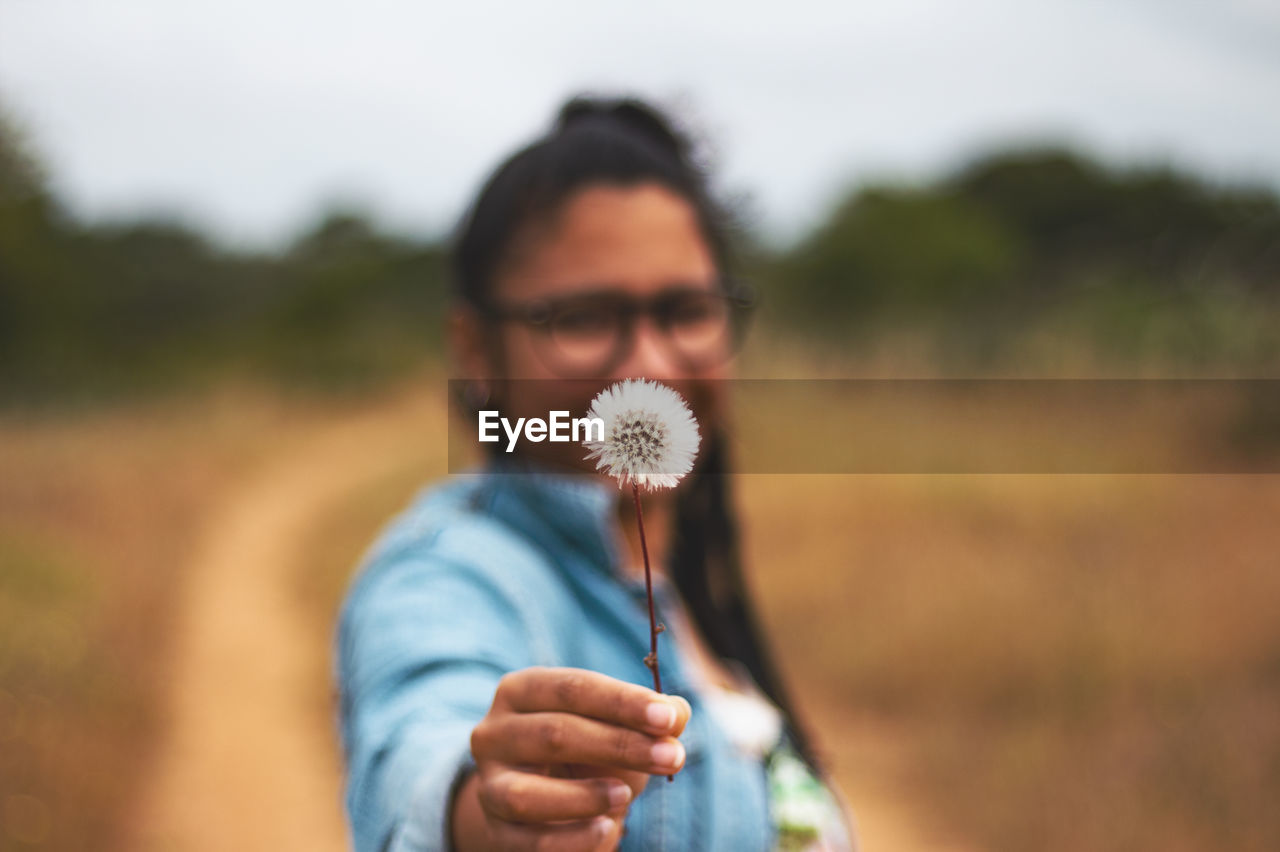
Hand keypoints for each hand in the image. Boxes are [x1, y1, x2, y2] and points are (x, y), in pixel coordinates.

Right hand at [450, 666, 691, 850]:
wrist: (543, 799)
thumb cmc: (587, 750)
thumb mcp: (618, 726)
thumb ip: (650, 717)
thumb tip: (677, 714)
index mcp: (522, 690)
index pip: (572, 688)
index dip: (622, 702)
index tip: (668, 718)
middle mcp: (495, 732)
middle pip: (554, 734)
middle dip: (619, 745)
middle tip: (672, 757)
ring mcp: (489, 784)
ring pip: (527, 795)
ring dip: (584, 797)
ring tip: (627, 796)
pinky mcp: (495, 829)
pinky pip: (530, 841)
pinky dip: (572, 839)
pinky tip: (608, 830)